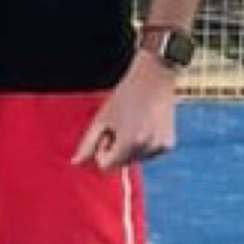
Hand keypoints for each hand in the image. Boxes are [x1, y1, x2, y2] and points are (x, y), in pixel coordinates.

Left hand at [71, 49, 178, 171]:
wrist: (154, 78)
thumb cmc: (125, 95)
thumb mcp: (102, 117)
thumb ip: (87, 143)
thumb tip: (75, 163)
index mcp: (129, 142)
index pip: (106, 166)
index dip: (102, 149)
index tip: (107, 131)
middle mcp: (147, 148)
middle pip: (121, 164)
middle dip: (117, 148)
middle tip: (121, 123)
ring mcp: (160, 148)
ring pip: (135, 159)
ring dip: (130, 147)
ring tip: (134, 122)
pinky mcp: (168, 145)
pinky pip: (148, 154)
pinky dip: (144, 144)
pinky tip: (145, 125)